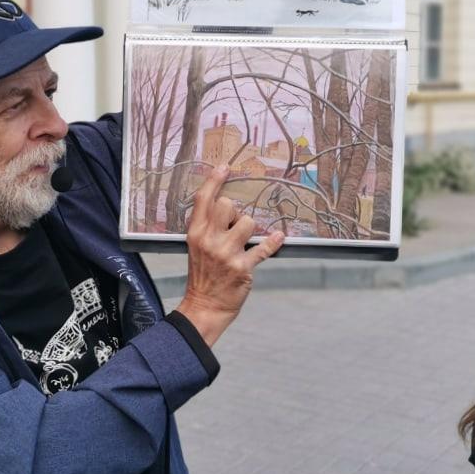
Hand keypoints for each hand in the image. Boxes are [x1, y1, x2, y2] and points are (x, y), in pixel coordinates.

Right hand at [175, 165, 283, 346]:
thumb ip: (207, 227)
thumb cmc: (202, 275)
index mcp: (195, 233)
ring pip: (248, 222)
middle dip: (235, 211)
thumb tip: (226, 207)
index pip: (203, 199)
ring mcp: (226, 253)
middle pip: (227, 205)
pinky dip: (274, 242)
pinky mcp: (242, 267)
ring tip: (245, 242)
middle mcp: (209, 240)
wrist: (204, 306)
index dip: (214, 180)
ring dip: (251, 230)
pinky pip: (263, 248)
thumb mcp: (196, 247)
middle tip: (233, 226)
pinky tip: (279, 237)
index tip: (224, 167)